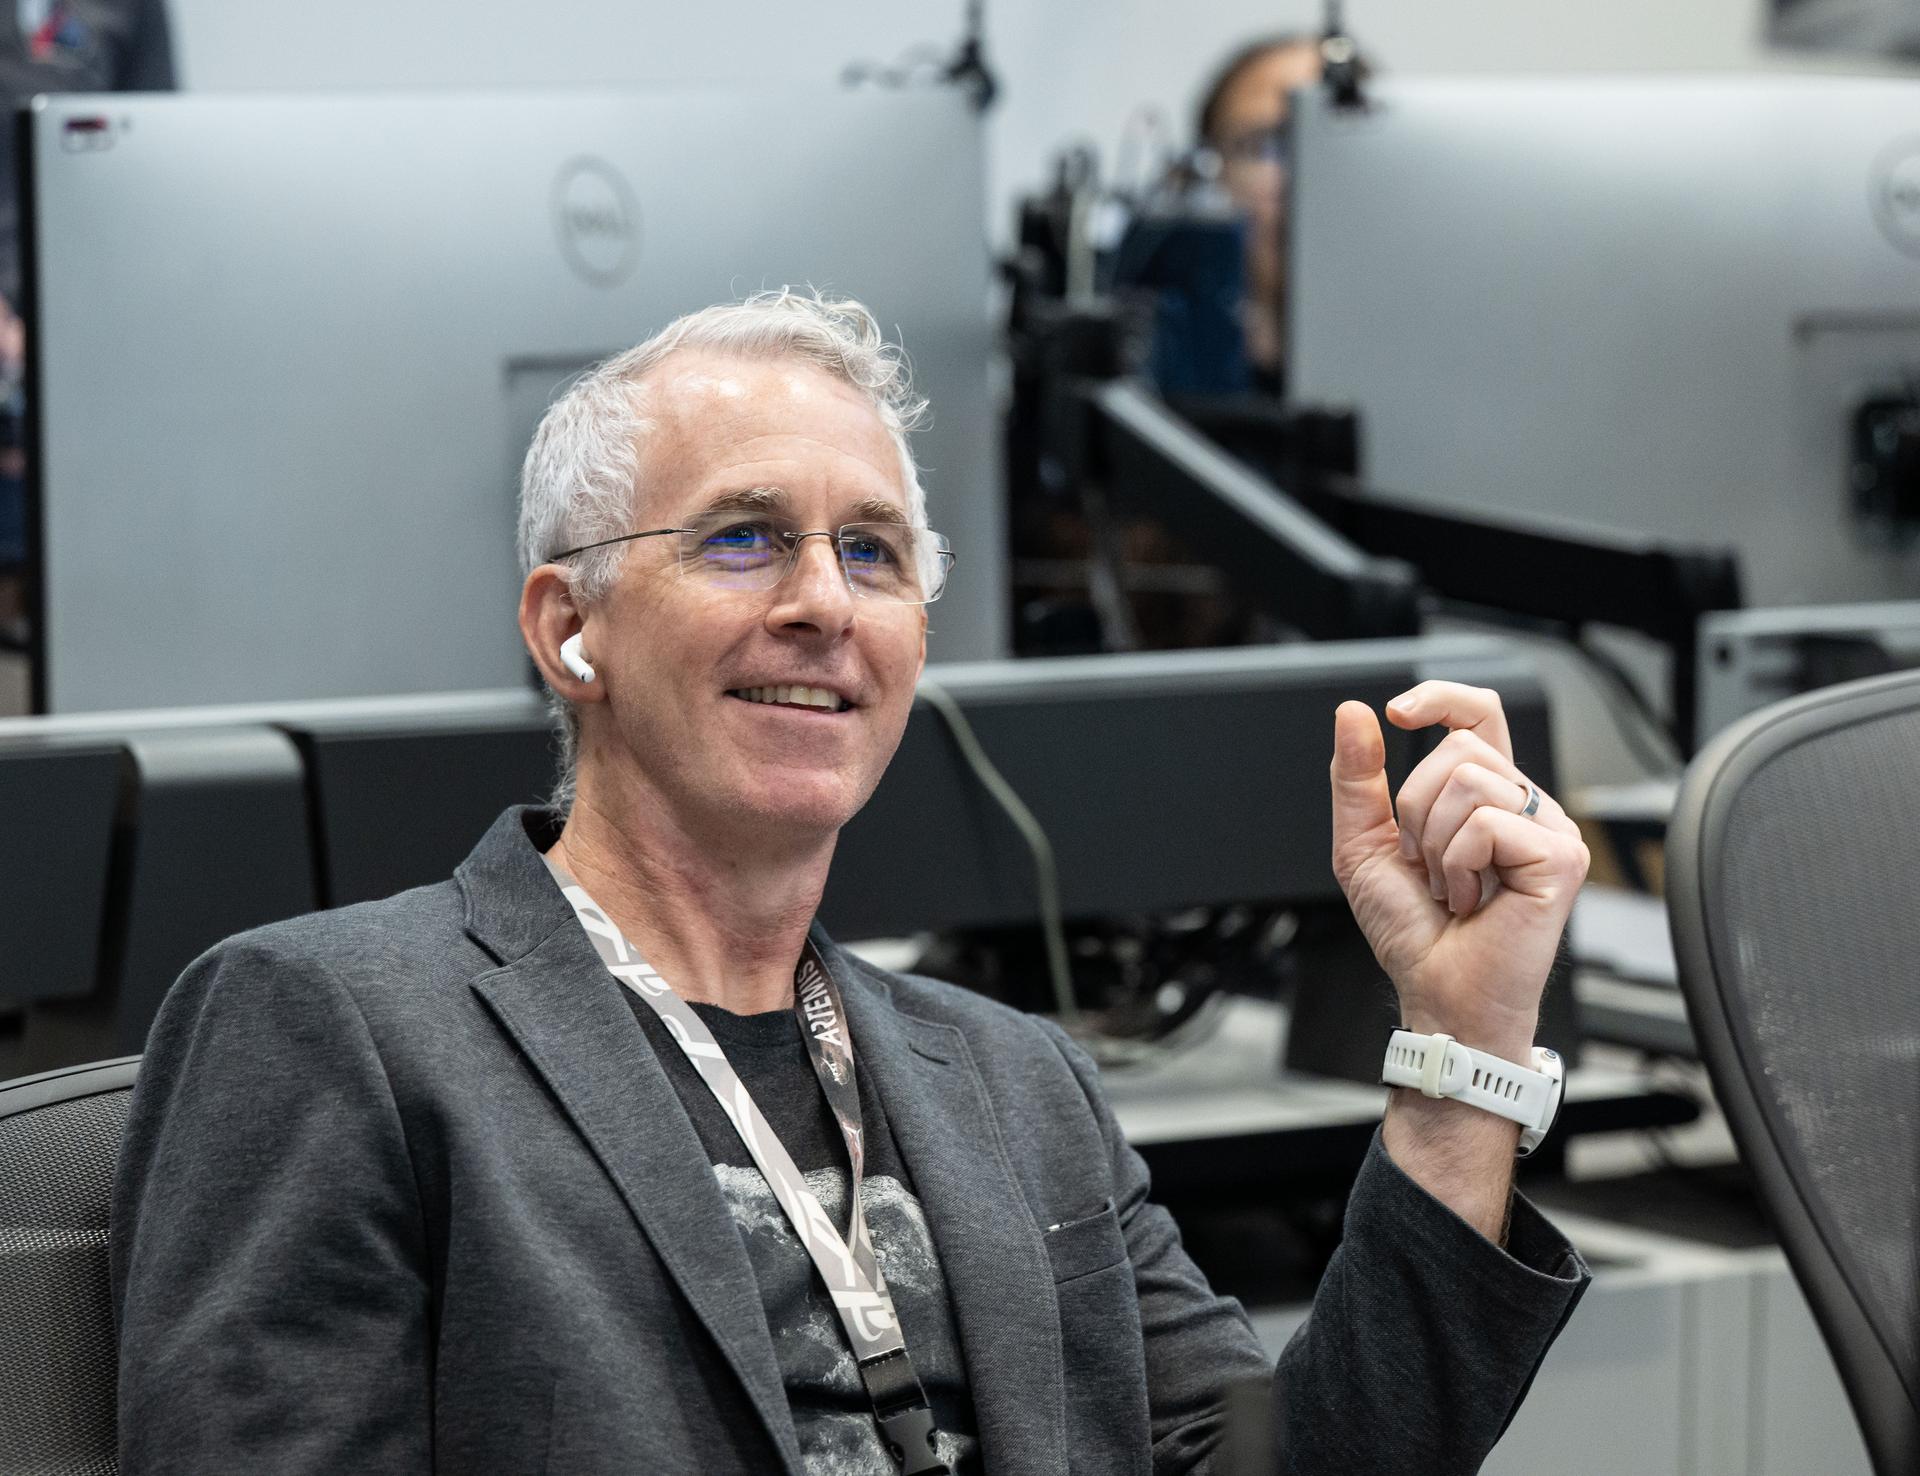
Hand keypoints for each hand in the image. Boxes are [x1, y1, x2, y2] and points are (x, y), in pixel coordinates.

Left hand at [1329, 682, 1587, 1059]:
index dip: (1443, 698)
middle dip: (1416, 808)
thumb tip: (1353, 713)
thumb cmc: (1413, 931)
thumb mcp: (1364, 844)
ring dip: (1435, 843)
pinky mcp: (1561, 858)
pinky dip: (1458, 865)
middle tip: (1427, 866)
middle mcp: (1525, 806)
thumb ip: (1357, 780)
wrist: (1437, 992)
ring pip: (1470, 781)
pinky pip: (1486, 824)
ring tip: (1451, 888)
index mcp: (1486, 797)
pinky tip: (1471, 900)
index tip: (1399, 712)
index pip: (1479, 716)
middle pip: (1460, 749)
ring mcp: (1550, 830)